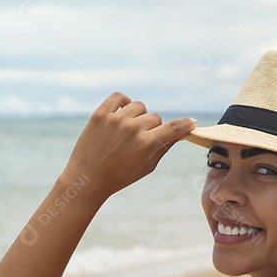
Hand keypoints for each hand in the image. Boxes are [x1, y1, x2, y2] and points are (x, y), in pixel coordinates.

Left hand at [60, 92, 195, 197]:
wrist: (86, 180)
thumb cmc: (118, 177)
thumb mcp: (146, 167)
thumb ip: (164, 147)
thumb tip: (181, 132)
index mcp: (146, 144)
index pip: (174, 127)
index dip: (185, 124)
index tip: (190, 123)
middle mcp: (132, 129)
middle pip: (155, 118)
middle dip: (152, 128)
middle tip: (139, 141)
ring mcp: (115, 120)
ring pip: (139, 106)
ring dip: (138, 116)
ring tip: (127, 131)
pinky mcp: (100, 115)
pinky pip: (119, 97)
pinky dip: (123, 102)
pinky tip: (121, 113)